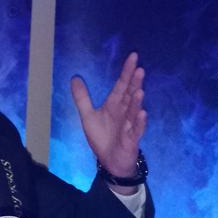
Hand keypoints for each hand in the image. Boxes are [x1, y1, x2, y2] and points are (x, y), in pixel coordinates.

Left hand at [71, 52, 146, 179]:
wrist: (110, 161)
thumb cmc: (102, 137)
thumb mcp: (88, 116)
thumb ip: (82, 98)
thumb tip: (74, 77)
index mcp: (115, 104)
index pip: (121, 85)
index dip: (126, 71)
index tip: (133, 56)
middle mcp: (124, 112)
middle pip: (130, 94)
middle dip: (135, 83)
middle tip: (140, 69)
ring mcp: (130, 125)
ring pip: (134, 111)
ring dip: (136, 101)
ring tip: (139, 90)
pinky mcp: (132, 139)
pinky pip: (137, 130)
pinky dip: (140, 122)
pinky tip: (142, 113)